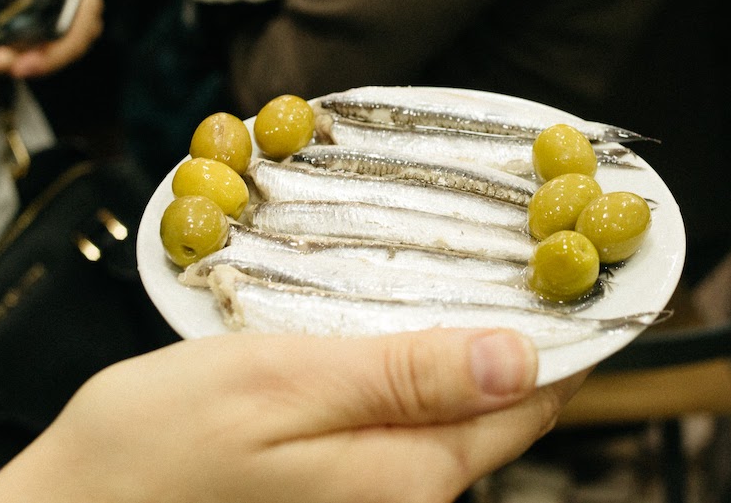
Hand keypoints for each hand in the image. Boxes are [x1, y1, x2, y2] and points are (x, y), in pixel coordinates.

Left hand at [0, 0, 103, 77]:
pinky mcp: (28, 40)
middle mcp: (71, 27)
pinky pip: (10, 56)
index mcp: (86, 4)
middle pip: (41, 57)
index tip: (20, 64)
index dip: (51, 56)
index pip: (74, 37)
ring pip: (22, 60)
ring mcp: (48, 36)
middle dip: (4, 63)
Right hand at [0, 328, 586, 502]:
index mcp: (406, 479)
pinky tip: (377, 334)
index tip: (573, 270)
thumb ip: (405, 377)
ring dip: (454, 351)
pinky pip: (401, 428)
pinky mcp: (338, 495)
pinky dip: (408, 374)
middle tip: (511, 252)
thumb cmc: (157, 447)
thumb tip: (522, 360)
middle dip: (510, 337)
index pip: (529, 404)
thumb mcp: (282, 385)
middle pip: (495, 412)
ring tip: (444, 278)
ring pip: (449, 416)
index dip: (561, 335)